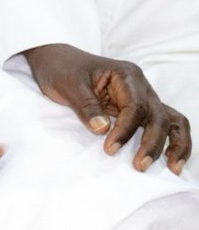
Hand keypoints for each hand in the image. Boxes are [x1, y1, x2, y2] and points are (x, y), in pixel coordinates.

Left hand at [23, 44, 190, 173]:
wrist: (55, 61)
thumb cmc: (62, 69)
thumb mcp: (68, 85)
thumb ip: (86, 106)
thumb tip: (103, 129)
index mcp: (126, 75)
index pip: (136, 107)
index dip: (125, 131)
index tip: (109, 149)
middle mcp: (141, 86)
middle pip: (158, 116)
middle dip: (152, 143)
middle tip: (139, 165)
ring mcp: (143, 97)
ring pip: (171, 120)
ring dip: (175, 144)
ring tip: (173, 168)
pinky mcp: (139, 109)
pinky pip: (163, 124)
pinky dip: (173, 141)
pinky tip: (171, 160)